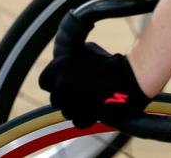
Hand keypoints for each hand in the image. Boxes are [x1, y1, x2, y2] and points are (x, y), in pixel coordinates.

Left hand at [39, 10, 150, 128]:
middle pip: (55, 99)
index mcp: (59, 66)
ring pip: (66, 112)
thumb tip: (63, 63)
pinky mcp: (81, 116)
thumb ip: (70, 58)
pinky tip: (96, 107)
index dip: (54, 83)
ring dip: (77, 107)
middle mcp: (61, 84)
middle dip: (66, 97)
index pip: (43, 81)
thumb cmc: (108, 62)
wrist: (127, 78)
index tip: (65, 82)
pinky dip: (86, 117)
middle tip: (81, 90)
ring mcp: (70, 101)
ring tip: (92, 97)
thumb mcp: (86, 49)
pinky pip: (77, 122)